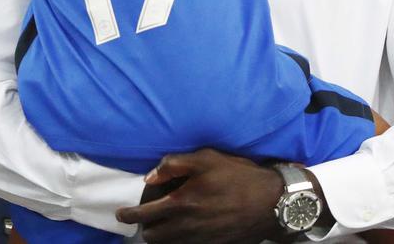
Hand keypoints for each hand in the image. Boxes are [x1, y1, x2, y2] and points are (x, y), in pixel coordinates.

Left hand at [115, 149, 284, 242]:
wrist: (272, 202)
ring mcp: (201, 239)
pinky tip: (185, 231)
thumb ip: (174, 164)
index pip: (145, 215)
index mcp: (182, 203)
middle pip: (154, 237)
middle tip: (146, 218)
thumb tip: (149, 176)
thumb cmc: (239, 176)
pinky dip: (180, 241)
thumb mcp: (207, 159)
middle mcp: (188, 226)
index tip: (121, 214)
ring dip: (161, 237)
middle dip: (145, 228)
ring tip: (162, 226)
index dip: (129, 215)